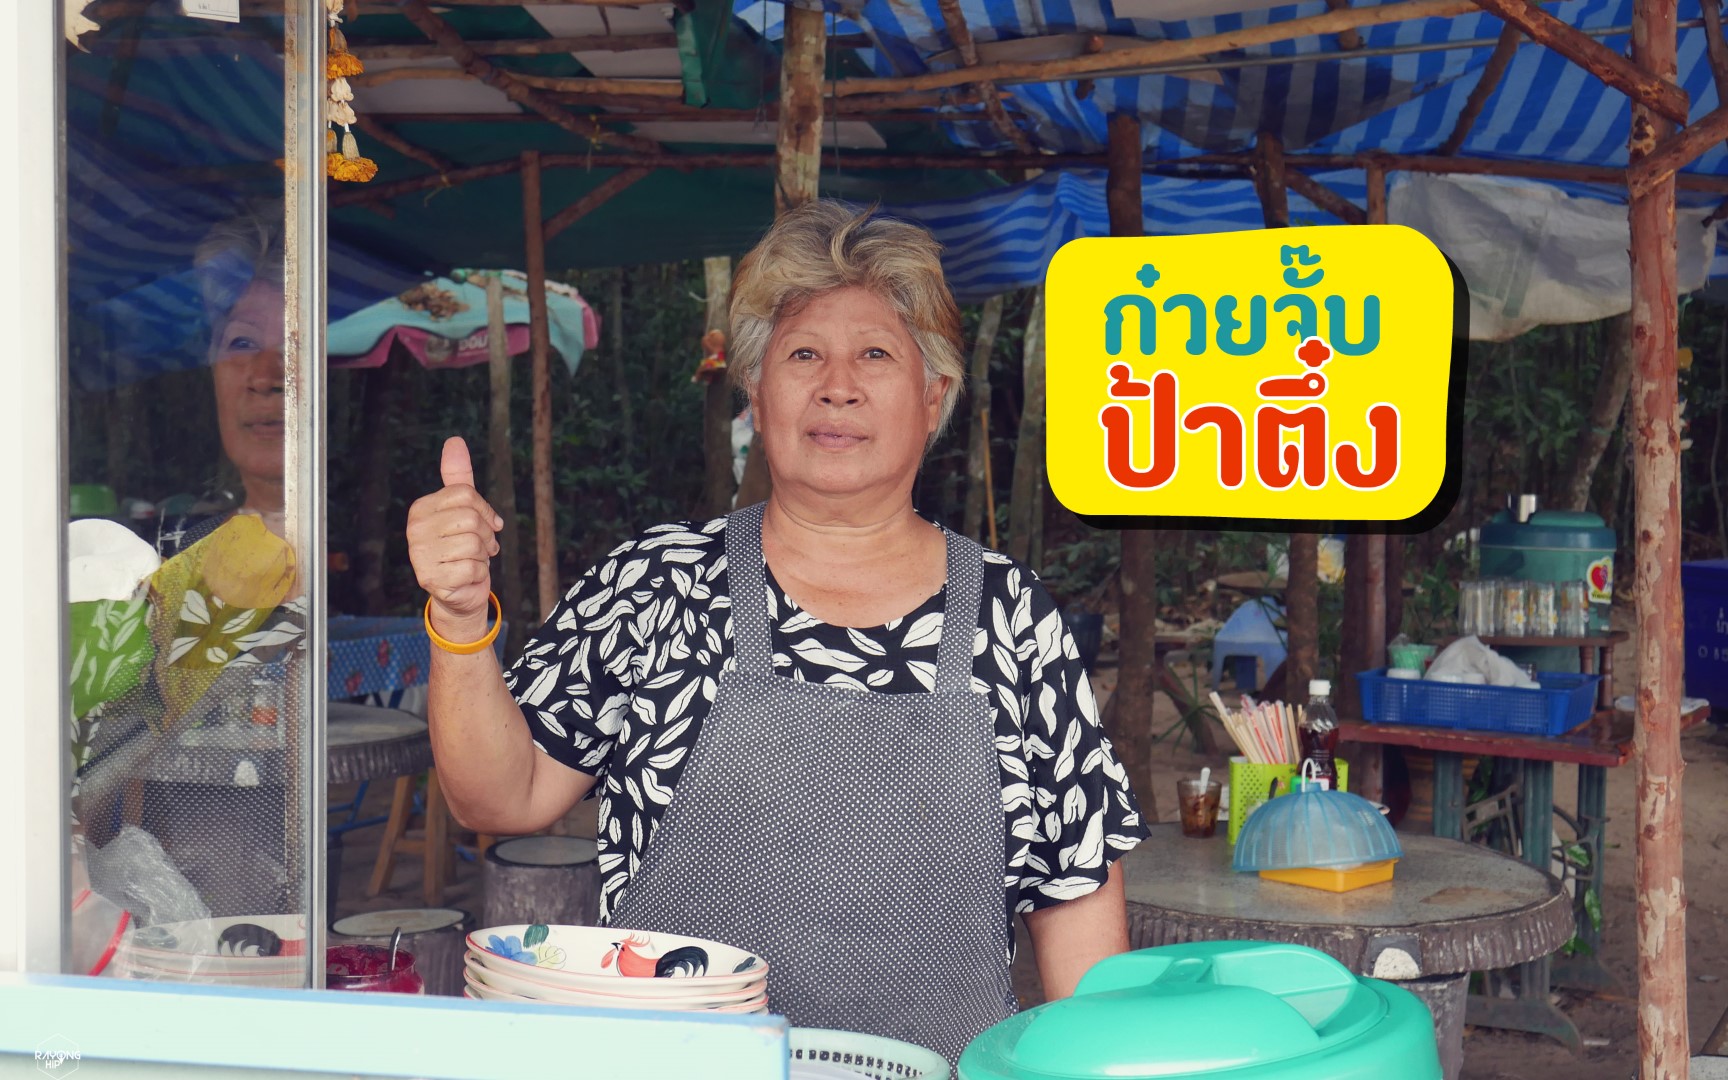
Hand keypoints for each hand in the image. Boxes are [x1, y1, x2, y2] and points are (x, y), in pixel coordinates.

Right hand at [407, 437, 503, 638]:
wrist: (459, 593)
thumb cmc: (462, 548)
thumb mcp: (462, 509)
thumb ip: (458, 477)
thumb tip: (454, 441)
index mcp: (420, 509)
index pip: (465, 493)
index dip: (486, 510)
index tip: (489, 525)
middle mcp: (414, 530)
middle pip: (471, 517)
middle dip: (486, 535)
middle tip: (480, 547)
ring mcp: (420, 555)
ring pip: (474, 542)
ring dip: (483, 555)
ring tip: (472, 560)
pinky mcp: (431, 578)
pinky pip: (473, 566)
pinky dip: (479, 573)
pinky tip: (467, 576)